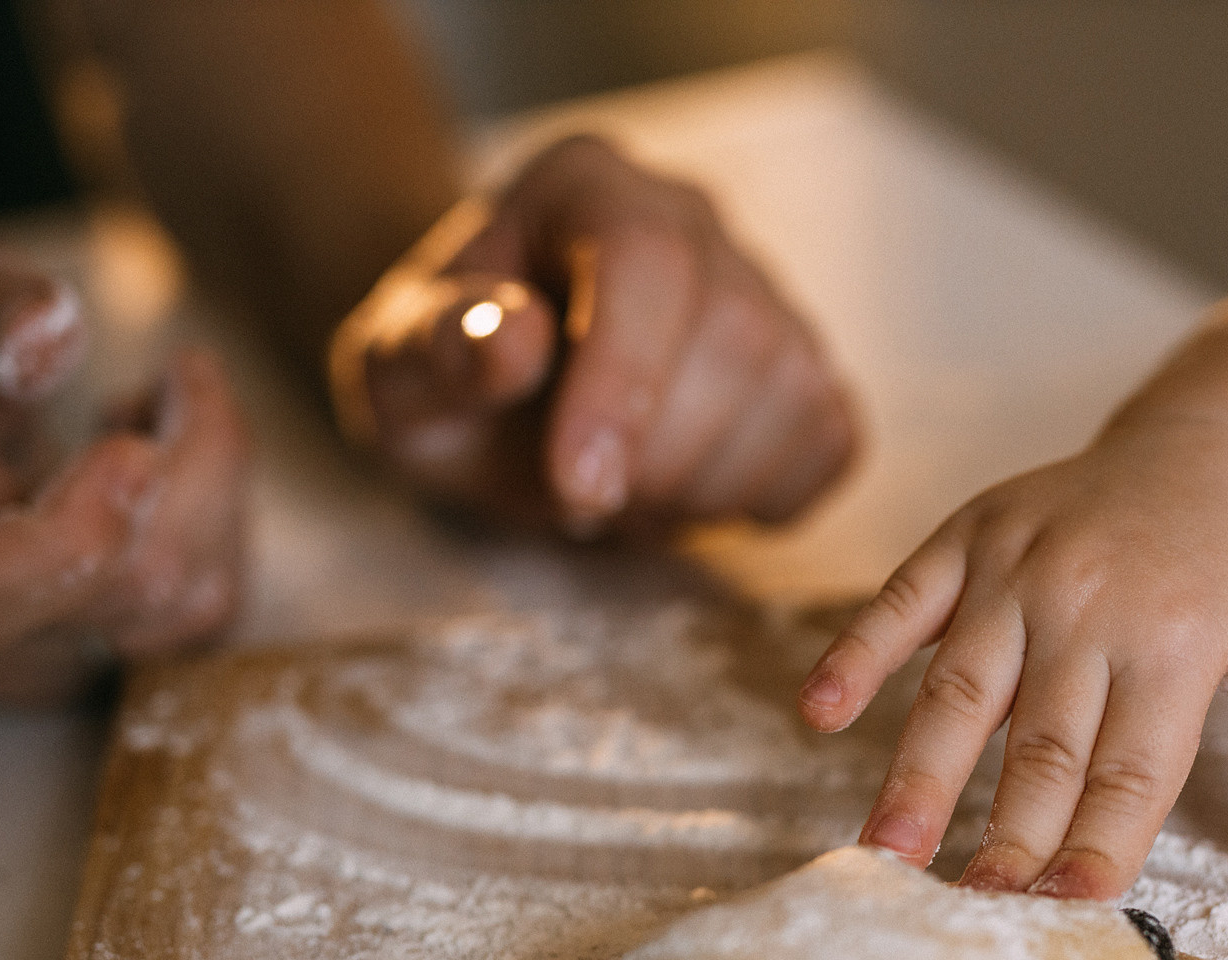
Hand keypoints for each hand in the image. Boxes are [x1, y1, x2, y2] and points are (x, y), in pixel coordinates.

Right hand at [0, 232, 248, 704]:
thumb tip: (50, 329)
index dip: (70, 538)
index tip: (132, 445)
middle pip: (128, 588)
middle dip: (194, 465)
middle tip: (185, 370)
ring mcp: (56, 662)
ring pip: (194, 602)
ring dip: (219, 481)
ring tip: (169, 399)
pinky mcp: (122, 657)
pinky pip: (214, 603)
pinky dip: (226, 514)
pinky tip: (178, 454)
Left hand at [329, 134, 857, 535]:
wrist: (500, 400)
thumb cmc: (449, 379)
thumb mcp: (397, 373)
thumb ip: (436, 350)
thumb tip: (512, 338)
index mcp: (583, 186)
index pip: (645, 259)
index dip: (624, 382)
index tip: (579, 487)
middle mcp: (690, 215)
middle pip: (735, 329)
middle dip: (660, 453)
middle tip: (582, 504)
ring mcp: (764, 289)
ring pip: (794, 385)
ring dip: (705, 484)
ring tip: (626, 498)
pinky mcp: (807, 366)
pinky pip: (829, 438)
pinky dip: (766, 495)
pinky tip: (688, 496)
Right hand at [797, 415, 1227, 898]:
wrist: (1225, 443)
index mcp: (1184, 638)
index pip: (1133, 769)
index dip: (1099, 847)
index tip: (1068, 914)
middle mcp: (1095, 600)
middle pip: (1043, 746)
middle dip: (1007, 838)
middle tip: (974, 913)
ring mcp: (1023, 564)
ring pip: (963, 688)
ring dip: (921, 774)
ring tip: (888, 850)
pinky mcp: (973, 533)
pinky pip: (903, 599)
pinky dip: (857, 653)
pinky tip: (820, 713)